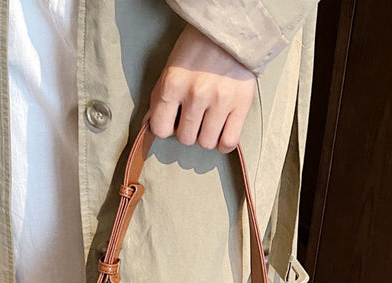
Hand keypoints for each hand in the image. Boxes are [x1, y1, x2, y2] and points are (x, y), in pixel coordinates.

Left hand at [143, 25, 256, 152]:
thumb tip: (150, 124)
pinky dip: (223, 143)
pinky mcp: (241, 105)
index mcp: (173, 84)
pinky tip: (221, 133)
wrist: (230, 30)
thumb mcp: (171, 67)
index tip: (173, 122)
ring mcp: (220, 101)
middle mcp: (196, 94)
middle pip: (185, 138)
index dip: (166, 127)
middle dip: (188, 131)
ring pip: (206, 143)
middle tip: (194, 117)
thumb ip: (160, 97)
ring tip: (209, 121)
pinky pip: (229, 141)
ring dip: (206, 136)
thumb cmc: (198, 47)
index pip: (161, 128)